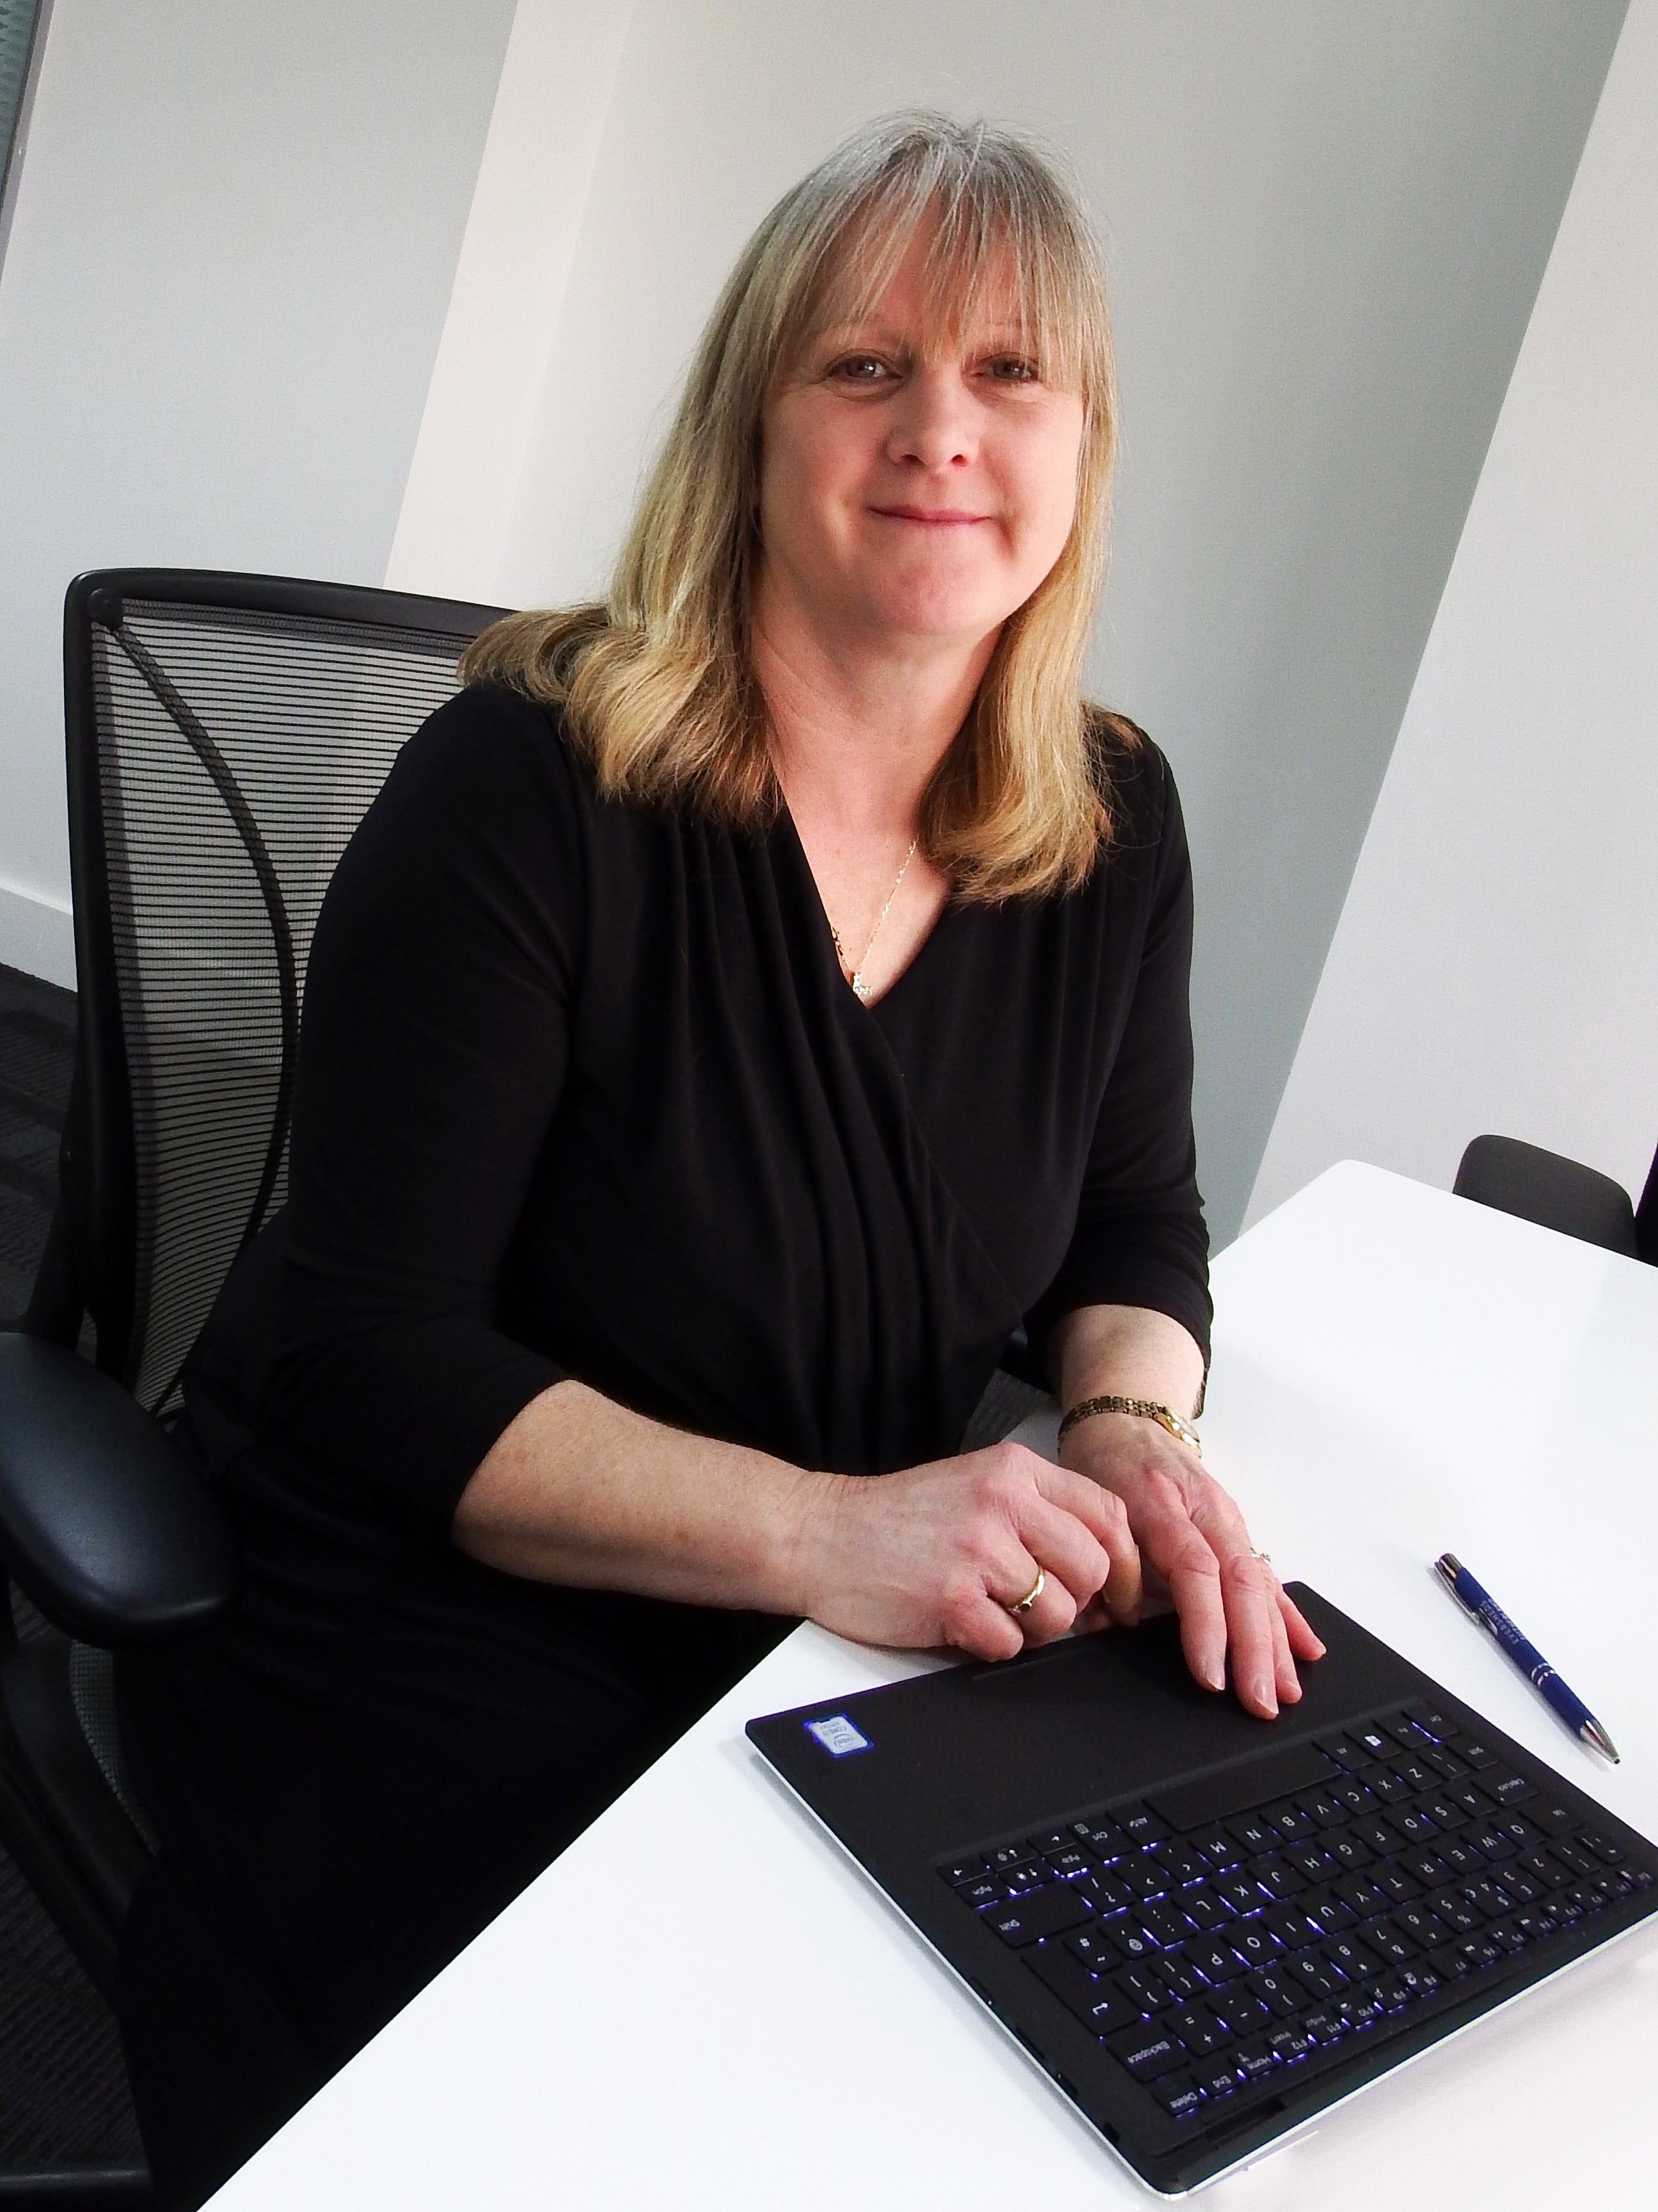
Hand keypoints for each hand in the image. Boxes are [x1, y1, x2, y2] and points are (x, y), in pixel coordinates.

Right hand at [792, 1442, 1134, 1660]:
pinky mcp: (953, 1597)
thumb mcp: (977, 1488)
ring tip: (988, 1608)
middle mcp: (1002, 1502)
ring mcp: (977, 1550)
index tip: (1119, 1596)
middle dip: (1076, 1602)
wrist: (819, 1534)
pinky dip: (991, 1644)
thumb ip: (1040, 1515)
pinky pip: (1011, 1644)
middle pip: (1092, 1570)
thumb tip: (1110, 1577)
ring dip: (1032, 1628)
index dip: (1125, 1566)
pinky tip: (961, 1621)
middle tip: (1037, 1605)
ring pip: (1059, 1614)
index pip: (1108, 1516)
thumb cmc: (898, 1519)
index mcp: (1014, 1470)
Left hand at [1062, 1411, 1323, 1718]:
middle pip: (1241, 1583)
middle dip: (1256, 1649)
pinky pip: (1266, 1578)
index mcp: (1163, 1506)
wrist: (1126, 1422)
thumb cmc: (1102, 1465)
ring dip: (1277, 1643)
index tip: (1210, 1675)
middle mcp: (1206, 1514)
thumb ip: (1105, 1564)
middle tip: (1259, 1702)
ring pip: (1260, 1584)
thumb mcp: (1091, 1507)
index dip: (1207, 1625)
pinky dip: (1288, 1616)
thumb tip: (1115, 1625)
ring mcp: (1228, 1522)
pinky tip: (1306, 1651)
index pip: (1196, 1571)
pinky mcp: (1237, 1532)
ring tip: (1285, 1692)